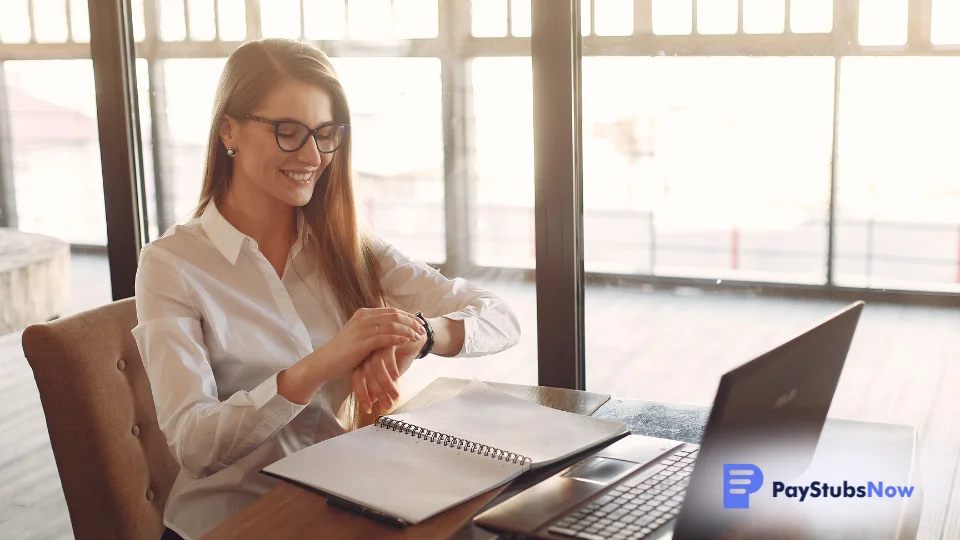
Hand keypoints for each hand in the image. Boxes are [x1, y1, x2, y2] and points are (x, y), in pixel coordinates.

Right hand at [281, 308, 423, 403]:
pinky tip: (407, 342)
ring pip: (393, 325)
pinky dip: (399, 338)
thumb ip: (372, 329)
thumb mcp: (358, 335)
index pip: (392, 311)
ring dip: (408, 330)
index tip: (419, 323)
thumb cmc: (342, 352)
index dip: (408, 316)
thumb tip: (389, 328)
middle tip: (423, 330)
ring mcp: (363, 329)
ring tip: (418, 337)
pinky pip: (386, 337)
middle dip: (412, 322)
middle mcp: (364, 317)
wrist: (325, 362)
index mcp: (364, 313)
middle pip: (395, 315)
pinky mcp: (363, 342)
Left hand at [352, 333, 424, 412]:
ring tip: (395, 396)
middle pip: (365, 373)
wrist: (418, 335)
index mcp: (364, 356)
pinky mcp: (389, 336)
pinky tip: (396, 377)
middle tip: (385, 405)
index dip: (362, 394)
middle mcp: (368, 349)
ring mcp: (377, 342)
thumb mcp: (391, 371)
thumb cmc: (403, 353)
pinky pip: (387, 355)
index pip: (357, 377)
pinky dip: (390, 368)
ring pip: (376, 366)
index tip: (368, 408)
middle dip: (376, 392)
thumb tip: (371, 402)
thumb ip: (379, 383)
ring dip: (386, 384)